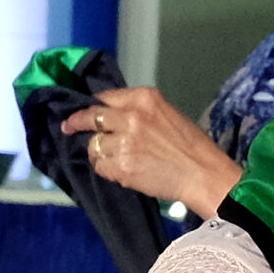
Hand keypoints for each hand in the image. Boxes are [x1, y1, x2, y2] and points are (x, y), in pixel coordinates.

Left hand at [60, 87, 243, 217]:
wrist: (204, 174)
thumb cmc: (192, 146)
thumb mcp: (168, 115)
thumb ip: (139, 111)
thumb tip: (109, 116)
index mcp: (144, 98)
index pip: (104, 98)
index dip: (92, 106)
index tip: (82, 112)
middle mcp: (130, 116)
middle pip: (90, 117)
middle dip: (76, 123)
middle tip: (69, 127)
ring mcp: (123, 141)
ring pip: (93, 145)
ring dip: (100, 153)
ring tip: (120, 159)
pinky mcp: (120, 165)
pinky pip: (100, 166)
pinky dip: (108, 170)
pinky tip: (125, 171)